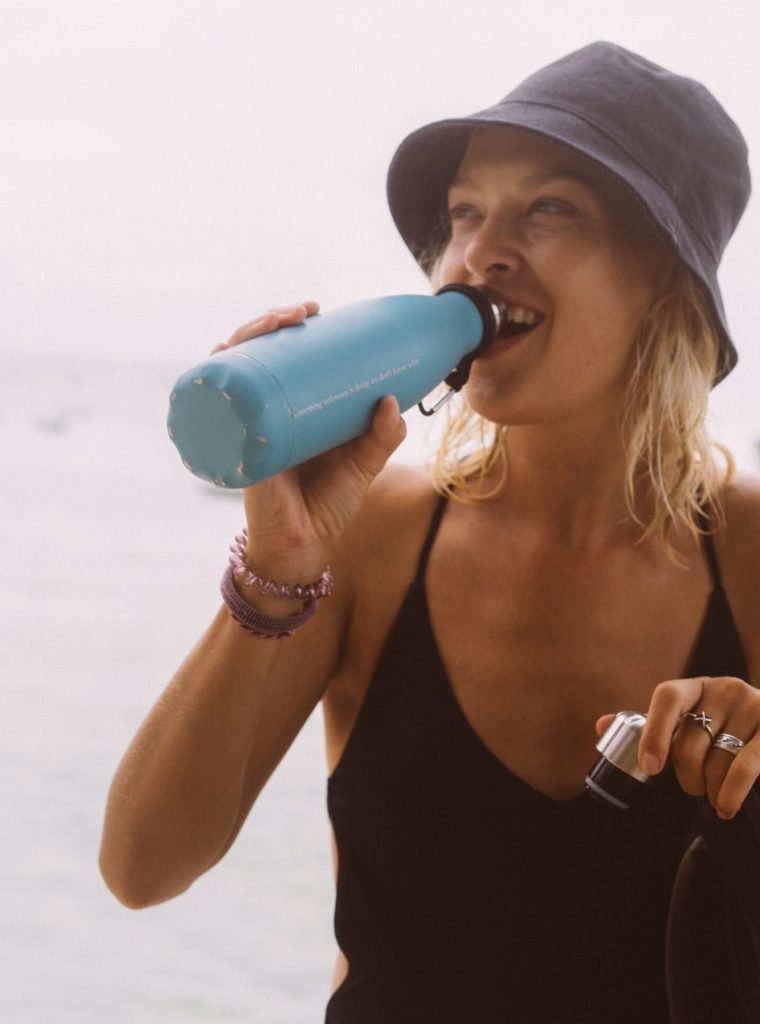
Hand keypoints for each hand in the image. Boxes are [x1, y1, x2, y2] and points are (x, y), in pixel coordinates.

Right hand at [218, 302, 406, 576]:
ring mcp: (243, 427)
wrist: (305, 547)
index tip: (315, 310)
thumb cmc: (329, 504)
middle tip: (301, 312)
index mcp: (289, 409)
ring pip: (232, 370)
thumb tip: (393, 401)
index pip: (279, 357)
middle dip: (269, 321)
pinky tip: (220, 357)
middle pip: (252, 353)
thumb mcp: (363, 464)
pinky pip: (215, 410)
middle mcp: (261, 412)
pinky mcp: (236, 448)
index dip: (289, 327)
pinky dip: (213, 381)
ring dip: (245, 337)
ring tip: (275, 324)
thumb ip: (383, 436)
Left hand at [597, 676, 759, 818]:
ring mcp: (754, 706)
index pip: (667, 696)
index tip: (649, 767)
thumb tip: (601, 726)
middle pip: (690, 741)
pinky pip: (745, 767)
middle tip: (691, 788)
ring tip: (714, 796)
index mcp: (696, 686)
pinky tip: (725, 806)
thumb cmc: (723, 731)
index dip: (654, 731)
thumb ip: (649, 726)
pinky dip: (730, 794)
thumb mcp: (689, 724)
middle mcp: (726, 689)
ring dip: (711, 790)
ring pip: (717, 761)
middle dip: (685, 776)